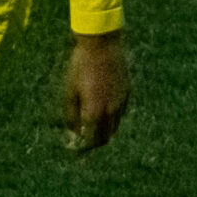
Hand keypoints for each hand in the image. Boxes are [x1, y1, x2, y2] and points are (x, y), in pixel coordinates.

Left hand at [58, 32, 129, 152]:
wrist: (102, 44)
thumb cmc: (80, 66)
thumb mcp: (69, 91)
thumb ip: (71, 116)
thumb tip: (73, 132)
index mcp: (94, 112)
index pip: (91, 142)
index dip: (83, 150)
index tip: (76, 151)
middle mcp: (111, 112)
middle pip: (105, 138)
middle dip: (94, 144)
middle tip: (83, 142)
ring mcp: (121, 103)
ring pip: (114, 127)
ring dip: (103, 132)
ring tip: (91, 128)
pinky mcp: (127, 94)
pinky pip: (120, 114)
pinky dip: (111, 119)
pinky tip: (102, 112)